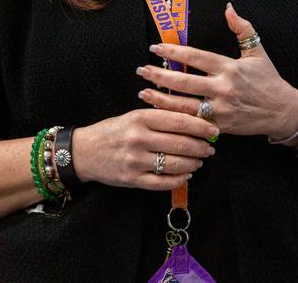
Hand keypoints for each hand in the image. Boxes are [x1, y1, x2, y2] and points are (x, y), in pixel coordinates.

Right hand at [71, 107, 216, 190]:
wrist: (84, 152)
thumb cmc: (113, 131)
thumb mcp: (134, 115)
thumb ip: (160, 116)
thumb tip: (192, 119)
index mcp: (141, 118)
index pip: (179, 121)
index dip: (201, 126)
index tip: (213, 129)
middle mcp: (139, 139)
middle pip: (180, 143)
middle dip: (201, 146)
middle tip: (211, 148)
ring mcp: (135, 161)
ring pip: (175, 164)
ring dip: (193, 163)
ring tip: (200, 160)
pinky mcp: (132, 180)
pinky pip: (162, 183)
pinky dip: (179, 179)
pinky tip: (187, 174)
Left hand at [138, 3, 297, 139]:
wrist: (282, 111)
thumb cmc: (268, 79)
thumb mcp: (258, 51)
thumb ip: (242, 28)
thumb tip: (228, 8)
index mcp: (230, 67)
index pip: (196, 57)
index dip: (174, 51)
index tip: (156, 47)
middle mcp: (223, 88)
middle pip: (185, 82)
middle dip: (160, 75)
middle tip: (142, 70)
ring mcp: (221, 109)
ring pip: (184, 105)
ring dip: (161, 99)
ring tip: (143, 93)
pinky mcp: (220, 126)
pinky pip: (193, 123)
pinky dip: (176, 118)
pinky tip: (161, 114)